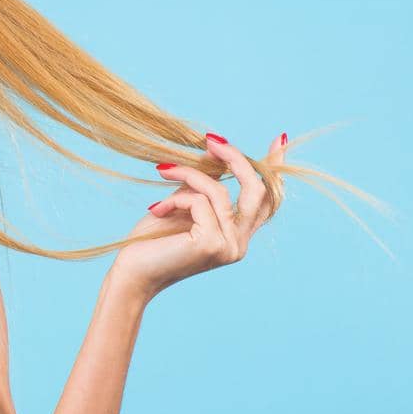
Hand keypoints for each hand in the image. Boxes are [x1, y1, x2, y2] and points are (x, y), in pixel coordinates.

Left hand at [111, 131, 285, 301]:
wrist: (132, 273)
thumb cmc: (152, 241)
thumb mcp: (182, 205)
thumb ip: (202, 184)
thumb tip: (214, 148)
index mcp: (237, 236)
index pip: (266, 202)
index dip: (275, 169)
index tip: (280, 139)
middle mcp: (239, 244)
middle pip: (256, 191)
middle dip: (235, 159)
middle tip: (211, 140)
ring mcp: (229, 247)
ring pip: (219, 192)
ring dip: (188, 174)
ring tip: (163, 171)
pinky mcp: (211, 244)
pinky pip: (199, 202)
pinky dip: (175, 198)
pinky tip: (156, 209)